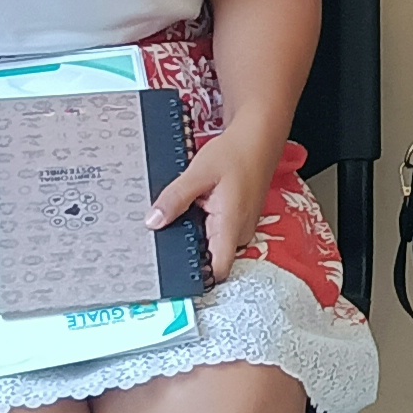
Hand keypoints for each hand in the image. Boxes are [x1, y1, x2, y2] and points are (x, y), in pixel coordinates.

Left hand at [149, 127, 278, 284]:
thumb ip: (174, 199)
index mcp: (231, 225)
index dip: (196, 275)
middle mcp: (240, 232)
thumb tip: (153, 222)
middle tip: (170, 231)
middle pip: (212, 258)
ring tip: (184, 213)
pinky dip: (205, 223)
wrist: (258, 137)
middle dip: (190, 249)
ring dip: (197, 234)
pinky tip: (197, 206)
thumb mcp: (197, 174)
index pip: (218, 270)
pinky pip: (219, 232)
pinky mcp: (240, 219)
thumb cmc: (235, 153)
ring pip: (214, 244)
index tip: (173, 268)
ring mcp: (242, 227)